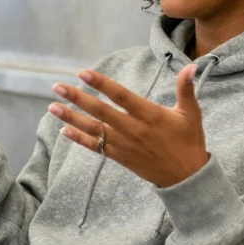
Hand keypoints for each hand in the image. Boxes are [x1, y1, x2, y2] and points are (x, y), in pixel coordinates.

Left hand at [48, 65, 208, 187]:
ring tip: (52, 106)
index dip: (101, 84)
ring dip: (72, 117)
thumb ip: (186, 89)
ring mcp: (125, 145)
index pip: (121, 96)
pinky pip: (96, 147)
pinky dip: (80, 139)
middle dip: (77, 98)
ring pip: (94, 129)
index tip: (83, 73)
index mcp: (150, 115)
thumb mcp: (191, 113)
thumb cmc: (189, 142)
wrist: (186, 178)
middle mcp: (134, 129)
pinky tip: (64, 130)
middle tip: (57, 87)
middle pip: (100, 111)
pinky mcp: (120, 158)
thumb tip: (191, 66)